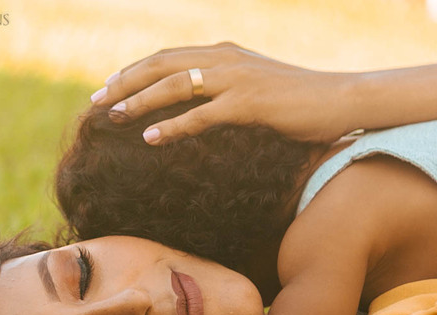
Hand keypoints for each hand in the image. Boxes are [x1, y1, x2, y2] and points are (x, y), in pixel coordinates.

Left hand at [90, 43, 354, 144]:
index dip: (134, 71)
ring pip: (174, 86)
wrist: (341, 100)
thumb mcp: (259, 88)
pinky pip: (201, 115)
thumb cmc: (302, 102)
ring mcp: (236, 78)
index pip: (168, 57)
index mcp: (224, 52)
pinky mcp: (249, 103)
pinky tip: (150, 139)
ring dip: (138, 101)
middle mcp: (225, 58)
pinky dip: (172, 126)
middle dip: (124, 82)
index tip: (108, 88)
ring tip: (111, 117)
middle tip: (95, 102)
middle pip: (161, 65)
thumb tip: (204, 106)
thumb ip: (229, 90)